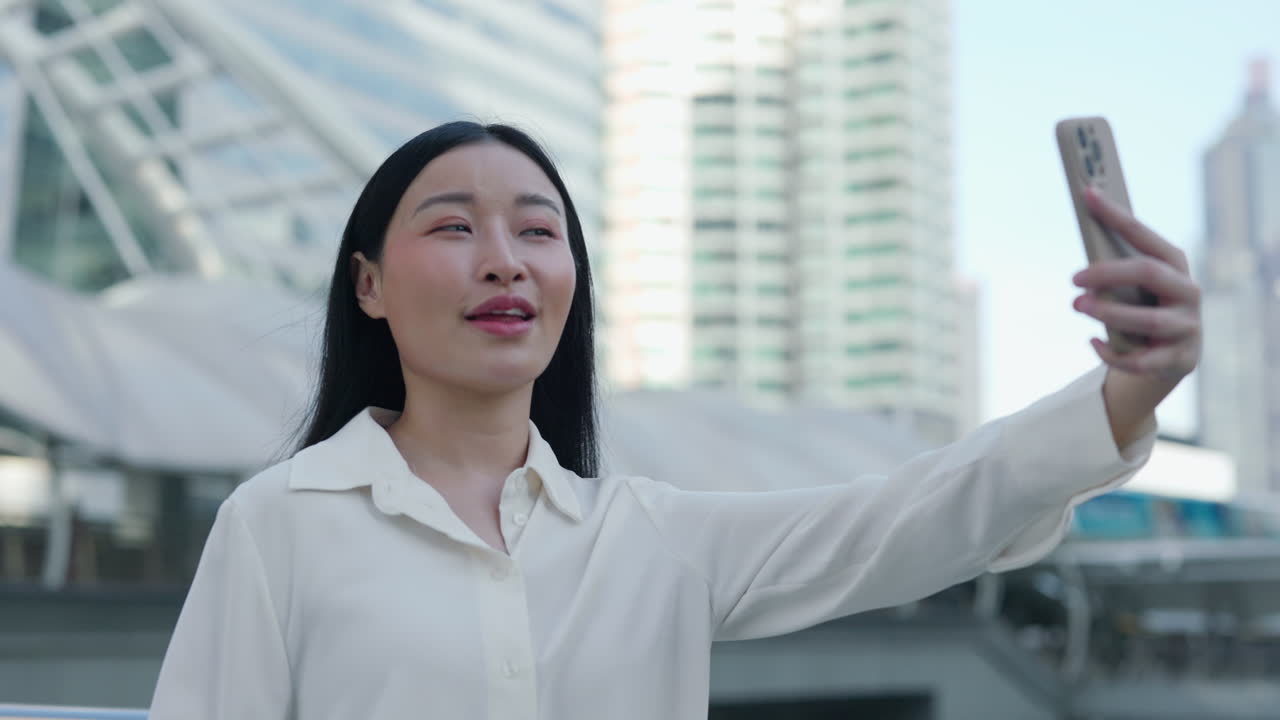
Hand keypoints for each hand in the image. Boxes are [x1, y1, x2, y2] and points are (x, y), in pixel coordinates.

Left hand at [1070, 186, 1201, 382]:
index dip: (1116, 215)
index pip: (1144, 235)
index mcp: (1175, 265)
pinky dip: (1112, 353)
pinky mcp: (1178, 359)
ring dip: (1107, 313)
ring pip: (1147, 320)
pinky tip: (1091, 343)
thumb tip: (1081, 249)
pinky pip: (1141, 360)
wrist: (1169, 357)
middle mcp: (1188, 292)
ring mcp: (1187, 327)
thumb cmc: (1142, 309)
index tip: (1087, 193)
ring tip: (1076, 305)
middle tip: (1073, 278)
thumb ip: (1115, 269)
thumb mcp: (1132, 287)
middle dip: (1108, 273)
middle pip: (1149, 273)